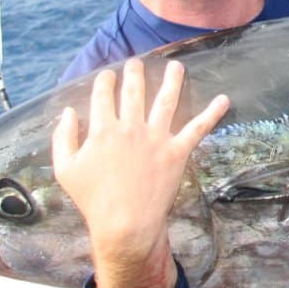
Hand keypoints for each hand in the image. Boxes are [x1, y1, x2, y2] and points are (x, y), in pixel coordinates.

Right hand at [52, 58, 228, 287]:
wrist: (124, 224)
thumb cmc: (93, 199)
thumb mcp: (65, 169)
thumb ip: (64, 138)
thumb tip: (67, 112)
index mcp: (103, 129)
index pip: (104, 94)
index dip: (106, 81)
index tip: (108, 75)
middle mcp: (131, 127)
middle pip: (135, 90)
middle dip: (135, 72)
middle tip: (137, 63)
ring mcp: (156, 138)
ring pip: (167, 99)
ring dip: (173, 79)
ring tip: (176, 66)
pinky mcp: (177, 151)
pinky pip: (198, 128)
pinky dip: (213, 113)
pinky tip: (224, 99)